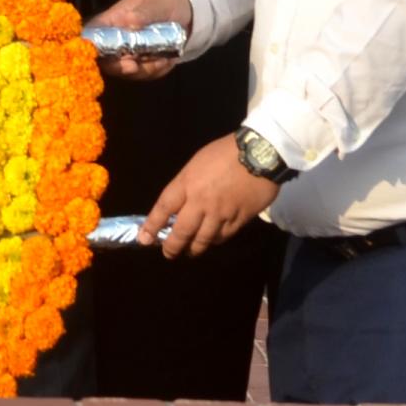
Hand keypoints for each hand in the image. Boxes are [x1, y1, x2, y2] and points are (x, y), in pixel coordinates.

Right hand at [84, 0, 192, 80]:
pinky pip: (143, 75)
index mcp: (110, 22)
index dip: (91, 48)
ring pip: (125, 71)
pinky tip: (167, 60)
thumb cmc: (163, 3)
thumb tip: (129, 21)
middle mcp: (113, 41)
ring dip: (144, 69)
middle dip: (119, 67)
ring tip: (163, 58)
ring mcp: (126, 55)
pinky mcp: (140, 65)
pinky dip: (156, 70)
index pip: (91, 36)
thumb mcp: (155, 3)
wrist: (183, 13)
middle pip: (104, 61)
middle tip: (134, 66)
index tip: (103, 56)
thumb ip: (143, 13)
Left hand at [138, 134, 276, 259]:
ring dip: (193, 249)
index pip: (164, 209)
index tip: (144, 238)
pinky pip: (223, 236)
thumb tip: (179, 204)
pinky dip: (215, 241)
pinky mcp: (239, 219)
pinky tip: (212, 241)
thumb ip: (187, 183)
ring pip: (203, 239)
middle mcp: (201, 202)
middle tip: (168, 253)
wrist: (261, 152)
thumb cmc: (226, 152)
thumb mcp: (197, 161)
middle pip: (182, 232)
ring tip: (189, 252)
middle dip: (172, 246)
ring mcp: (221, 213)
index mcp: (188, 184)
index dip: (152, 225)